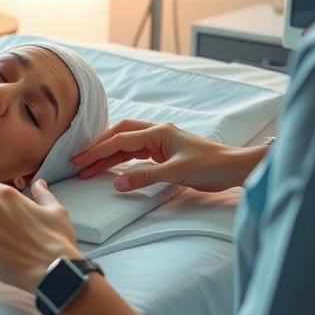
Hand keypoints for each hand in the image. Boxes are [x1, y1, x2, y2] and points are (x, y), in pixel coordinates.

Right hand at [71, 119, 258, 192]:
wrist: (235, 168)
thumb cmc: (211, 166)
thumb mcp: (176, 172)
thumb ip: (144, 177)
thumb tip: (116, 183)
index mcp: (158, 132)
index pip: (120, 140)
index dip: (97, 151)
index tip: (79, 161)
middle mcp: (157, 133)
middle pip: (119, 136)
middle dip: (98, 148)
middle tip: (79, 162)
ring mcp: (162, 143)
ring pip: (127, 145)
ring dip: (108, 156)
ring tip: (90, 169)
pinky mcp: (166, 153)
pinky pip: (137, 154)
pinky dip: (122, 160)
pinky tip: (113, 169)